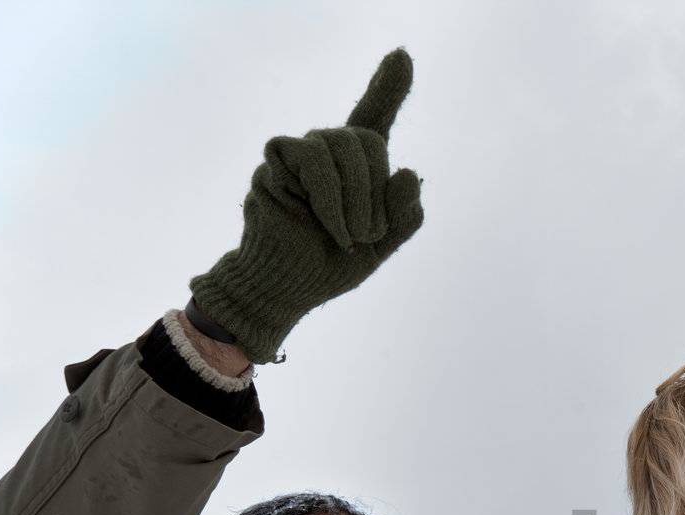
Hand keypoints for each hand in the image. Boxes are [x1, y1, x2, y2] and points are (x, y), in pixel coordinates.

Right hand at [188, 48, 425, 364]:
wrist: (288, 289)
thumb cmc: (332, 265)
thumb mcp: (382, 244)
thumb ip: (404, 215)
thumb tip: (410, 172)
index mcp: (358, 169)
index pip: (374, 117)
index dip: (389, 86)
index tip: (402, 55)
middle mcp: (328, 153)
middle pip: (367, 138)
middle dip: (377, 191)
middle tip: (369, 235)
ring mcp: (300, 155)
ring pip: (339, 144)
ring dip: (356, 198)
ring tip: (352, 237)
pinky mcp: (274, 164)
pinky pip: (309, 157)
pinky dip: (330, 194)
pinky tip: (330, 224)